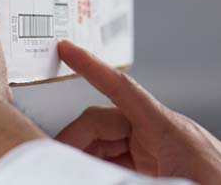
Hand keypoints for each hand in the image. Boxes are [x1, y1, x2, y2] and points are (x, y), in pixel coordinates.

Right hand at [55, 40, 220, 184]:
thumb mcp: (169, 182)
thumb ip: (129, 170)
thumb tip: (96, 168)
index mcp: (163, 126)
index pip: (120, 86)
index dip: (90, 66)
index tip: (66, 49)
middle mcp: (155, 131)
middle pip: (100, 122)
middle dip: (72, 139)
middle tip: (51, 160)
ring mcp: (152, 148)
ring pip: (104, 142)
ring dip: (84, 155)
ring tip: (69, 169)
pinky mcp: (152, 164)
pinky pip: (115, 157)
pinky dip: (98, 165)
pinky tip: (91, 173)